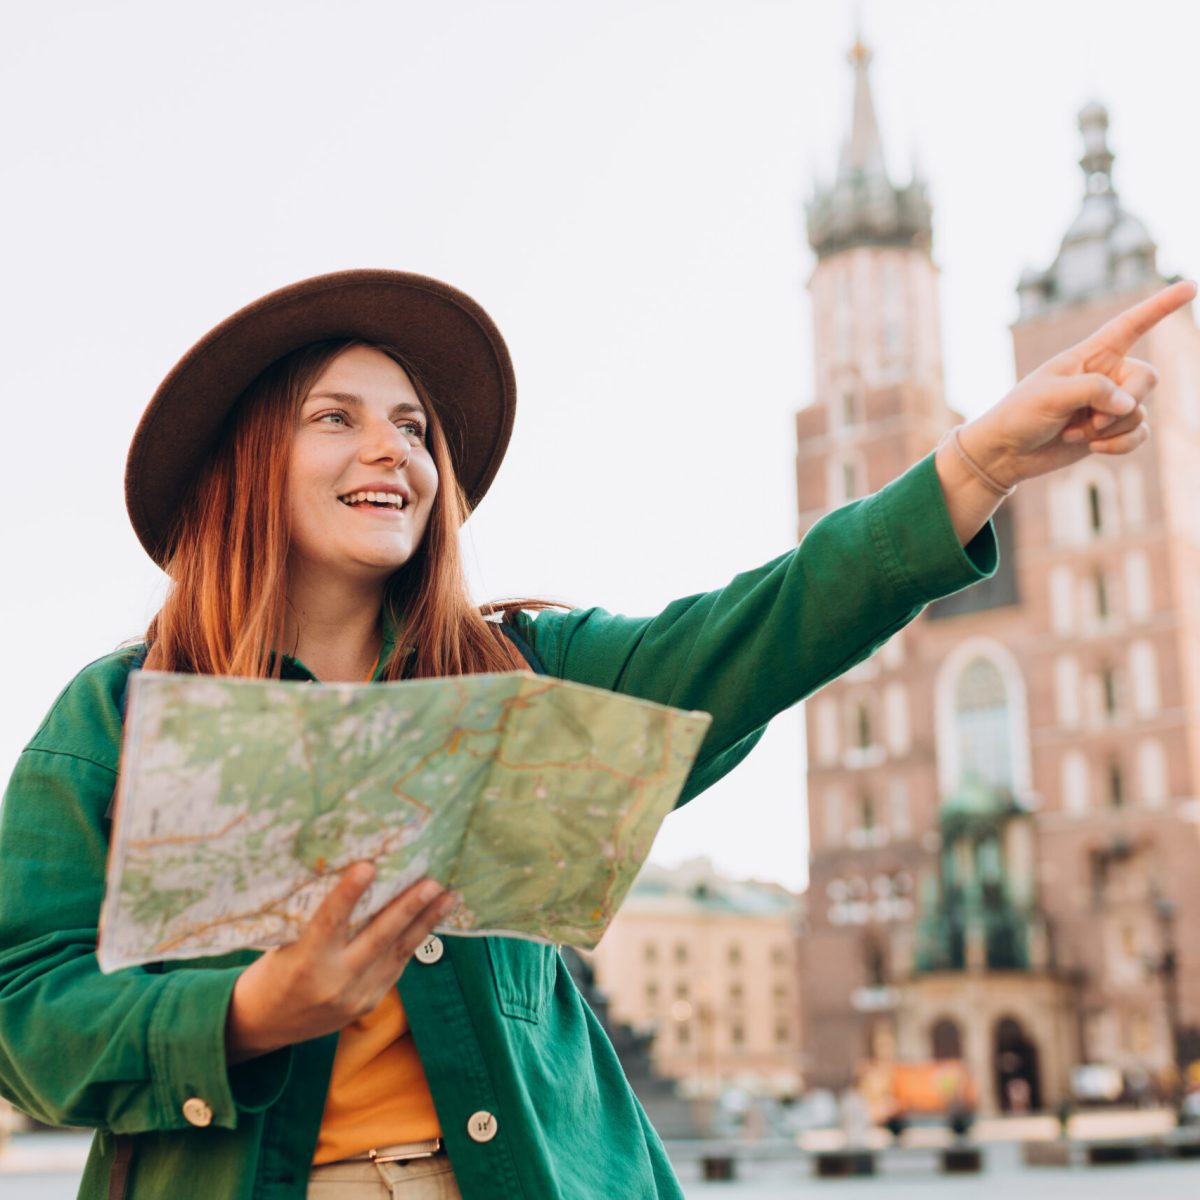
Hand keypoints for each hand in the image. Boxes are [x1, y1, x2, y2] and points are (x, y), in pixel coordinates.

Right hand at [225, 864, 453, 1062]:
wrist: (262, 1027)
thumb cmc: (270, 973)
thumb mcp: (282, 944)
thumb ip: (315, 920)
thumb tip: (353, 877)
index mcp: (304, 963)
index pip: (330, 922)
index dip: (349, 893)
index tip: (368, 866)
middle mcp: (334, 982)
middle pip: (378, 938)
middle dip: (408, 908)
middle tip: (432, 882)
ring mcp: (356, 997)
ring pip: (398, 953)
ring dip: (425, 922)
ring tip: (448, 897)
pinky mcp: (369, 1003)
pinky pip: (396, 967)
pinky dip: (415, 941)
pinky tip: (431, 920)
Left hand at [961, 279, 1195, 486]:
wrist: (1005, 453)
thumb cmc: (1020, 415)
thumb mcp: (1051, 394)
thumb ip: (1094, 391)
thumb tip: (1128, 405)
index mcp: (1089, 355)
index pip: (1131, 325)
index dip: (1161, 306)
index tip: (1190, 286)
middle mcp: (1106, 375)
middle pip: (1147, 378)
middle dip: (1127, 401)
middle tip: (1093, 418)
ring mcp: (1109, 404)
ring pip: (1140, 412)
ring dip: (1109, 428)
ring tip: (1073, 431)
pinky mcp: (1110, 431)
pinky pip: (1138, 435)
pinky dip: (1119, 445)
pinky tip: (1093, 448)